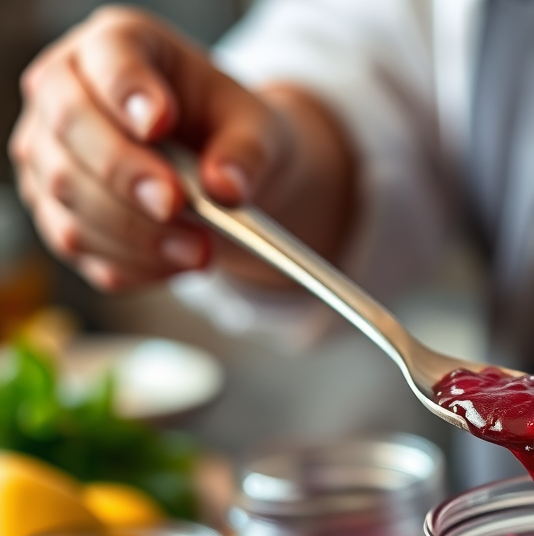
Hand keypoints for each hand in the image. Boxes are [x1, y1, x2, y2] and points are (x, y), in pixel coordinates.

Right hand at [9, 5, 355, 290]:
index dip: (127, 91)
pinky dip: (132, 264)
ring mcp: (51, 156)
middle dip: (126, 176)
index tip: (159, 123)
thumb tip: (227, 188)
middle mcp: (65, 93)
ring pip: (69, 199)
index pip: (107, 59)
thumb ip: (247, 152)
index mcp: (117, 47)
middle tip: (176, 205)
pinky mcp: (57, 213)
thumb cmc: (228, 133)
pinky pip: (81, 246)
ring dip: (136, 235)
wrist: (220, 175)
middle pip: (71, 130)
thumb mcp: (257, 129)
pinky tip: (176, 262)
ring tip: (199, 251)